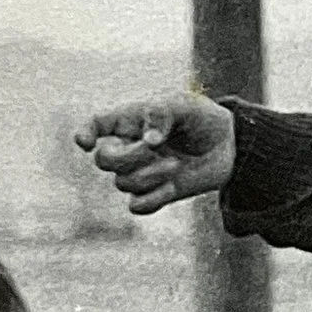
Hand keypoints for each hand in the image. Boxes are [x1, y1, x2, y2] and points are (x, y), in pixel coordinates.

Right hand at [73, 93, 236, 213]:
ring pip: (122, 183)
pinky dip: (153, 199)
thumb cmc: (199, 117)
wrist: (226, 144)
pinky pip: (137, 206)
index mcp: (129, 121)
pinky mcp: (154, 194)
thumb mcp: (185, 105)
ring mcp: (139, 172)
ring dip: (150, 175)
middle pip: (103, 160)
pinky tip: (171, 186)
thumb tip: (149, 141)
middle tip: (155, 148)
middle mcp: (128, 148)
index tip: (85, 142)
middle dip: (127, 157)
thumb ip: (163, 113)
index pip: (96, 125)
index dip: (84, 134)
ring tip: (177, 163)